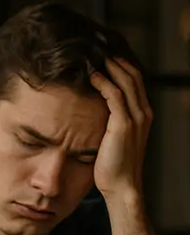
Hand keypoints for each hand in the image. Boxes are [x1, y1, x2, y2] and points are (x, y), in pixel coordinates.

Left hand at [90, 59, 151, 201]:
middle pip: (133, 75)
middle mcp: (143, 113)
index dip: (121, 64)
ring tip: (94, 55)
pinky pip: (115, 96)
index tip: (103, 54)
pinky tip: (92, 76)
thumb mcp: (113, 137)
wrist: (122, 186)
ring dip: (110, 67)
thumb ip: (109, 120)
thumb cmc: (113, 164)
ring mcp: (135, 118)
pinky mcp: (123, 125)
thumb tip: (93, 108)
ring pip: (126, 82)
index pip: (135, 80)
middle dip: (116, 59)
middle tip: (98, 48)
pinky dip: (104, 83)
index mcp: (142, 114)